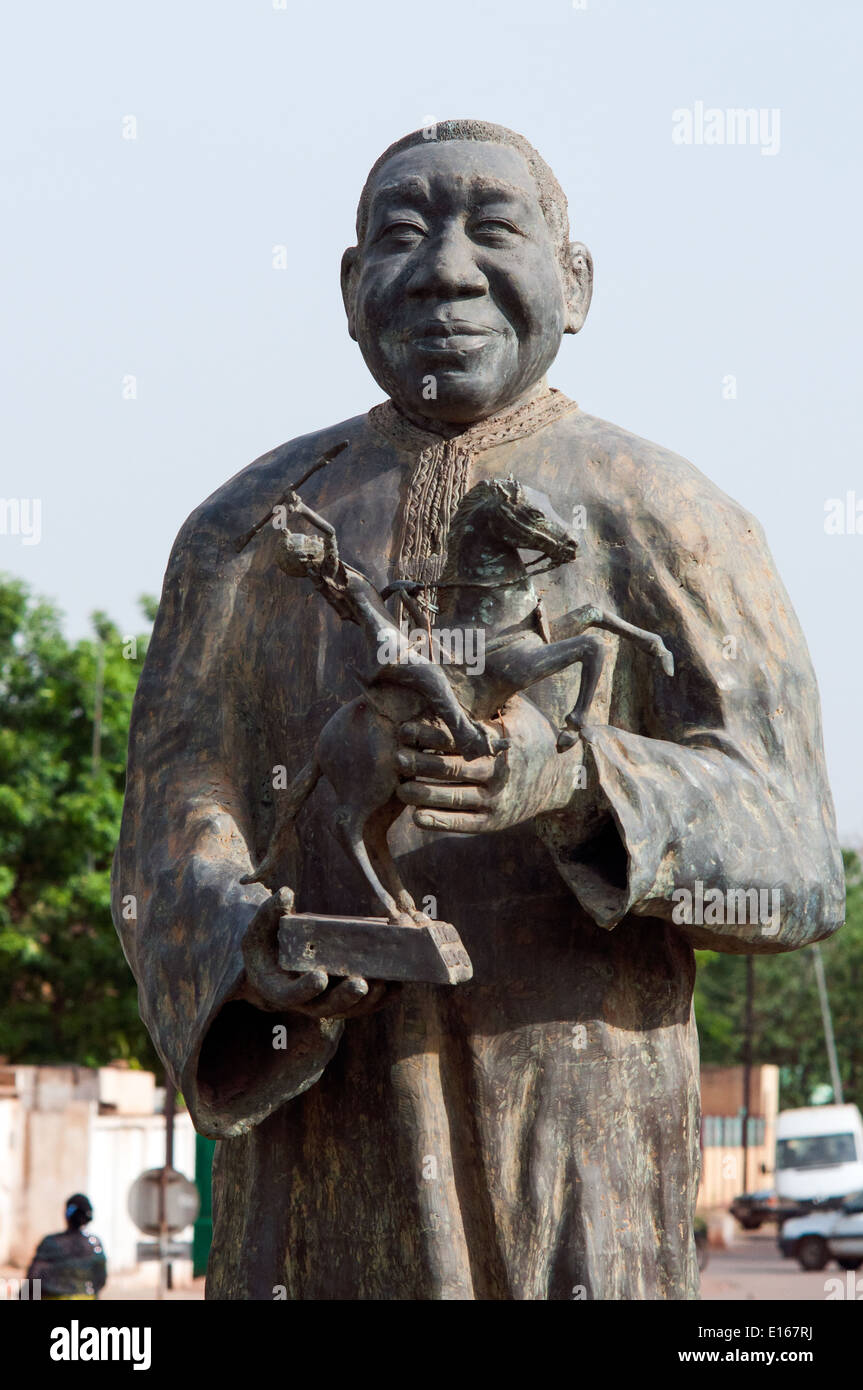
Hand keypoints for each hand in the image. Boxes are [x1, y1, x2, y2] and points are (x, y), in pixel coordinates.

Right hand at [241, 887, 387, 1018]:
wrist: (275, 969)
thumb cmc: (267, 947)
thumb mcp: (261, 930)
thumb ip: (271, 913)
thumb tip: (286, 893)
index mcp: (280, 990)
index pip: (292, 996)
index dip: (305, 989)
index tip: (319, 976)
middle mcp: (306, 1003)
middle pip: (328, 1007)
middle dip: (346, 997)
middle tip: (361, 983)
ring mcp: (329, 1003)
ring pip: (352, 1009)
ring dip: (371, 998)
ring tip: (386, 980)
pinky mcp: (347, 1000)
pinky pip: (367, 1004)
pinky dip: (384, 996)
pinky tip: (398, 982)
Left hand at [395, 693, 590, 833]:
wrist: (560, 778)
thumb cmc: (528, 734)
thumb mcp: (517, 710)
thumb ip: (490, 694)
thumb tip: (458, 656)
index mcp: (503, 741)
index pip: (460, 736)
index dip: (429, 734)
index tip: (403, 729)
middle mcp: (500, 772)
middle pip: (451, 768)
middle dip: (420, 763)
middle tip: (395, 758)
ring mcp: (497, 800)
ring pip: (453, 798)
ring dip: (422, 794)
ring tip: (399, 788)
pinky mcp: (493, 822)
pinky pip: (462, 824)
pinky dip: (438, 822)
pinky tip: (416, 817)